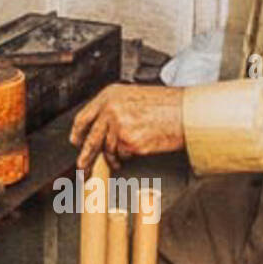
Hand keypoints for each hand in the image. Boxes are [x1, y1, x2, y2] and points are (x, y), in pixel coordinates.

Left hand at [70, 84, 185, 172]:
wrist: (186, 112)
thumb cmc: (167, 105)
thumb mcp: (134, 97)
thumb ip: (115, 109)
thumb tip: (102, 128)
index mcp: (110, 95)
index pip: (84, 117)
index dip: (77, 132)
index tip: (76, 141)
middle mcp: (111, 109)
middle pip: (91, 138)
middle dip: (86, 156)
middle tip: (83, 167)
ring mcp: (119, 126)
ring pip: (108, 150)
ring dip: (114, 158)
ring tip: (122, 159)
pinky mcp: (129, 142)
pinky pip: (123, 155)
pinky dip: (129, 157)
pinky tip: (138, 150)